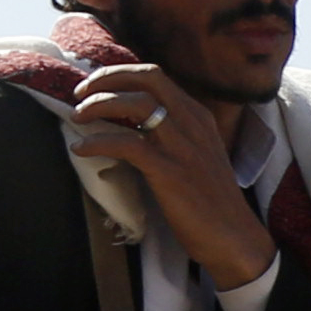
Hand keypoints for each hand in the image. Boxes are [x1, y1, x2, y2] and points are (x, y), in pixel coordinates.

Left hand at [66, 63, 279, 289]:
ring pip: (136, 103)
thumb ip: (174, 136)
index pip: (157, 77)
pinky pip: (126, 144)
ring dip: (99, 104)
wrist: (233, 236)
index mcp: (199, 117)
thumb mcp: (198, 156)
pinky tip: (80, 149)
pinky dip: (97, 142)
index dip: (121, 75)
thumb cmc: (211, 201)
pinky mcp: (169, 171)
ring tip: (77, 117)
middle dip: (108, 77)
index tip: (97, 87)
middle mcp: (193, 124)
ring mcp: (183, 146)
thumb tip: (133, 127)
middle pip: (148, 78)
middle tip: (81, 92)